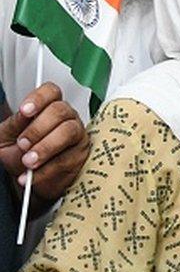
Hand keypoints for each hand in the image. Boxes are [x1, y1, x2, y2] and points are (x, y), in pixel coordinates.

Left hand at [0, 82, 88, 208]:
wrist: (27, 178)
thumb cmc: (18, 155)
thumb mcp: (6, 137)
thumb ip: (14, 124)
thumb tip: (23, 115)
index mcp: (47, 108)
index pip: (51, 92)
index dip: (39, 98)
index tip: (25, 111)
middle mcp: (67, 118)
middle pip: (60, 111)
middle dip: (38, 129)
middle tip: (23, 144)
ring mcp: (77, 137)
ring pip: (68, 133)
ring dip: (46, 148)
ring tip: (28, 161)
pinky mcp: (81, 157)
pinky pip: (68, 159)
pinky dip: (47, 170)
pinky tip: (32, 175)